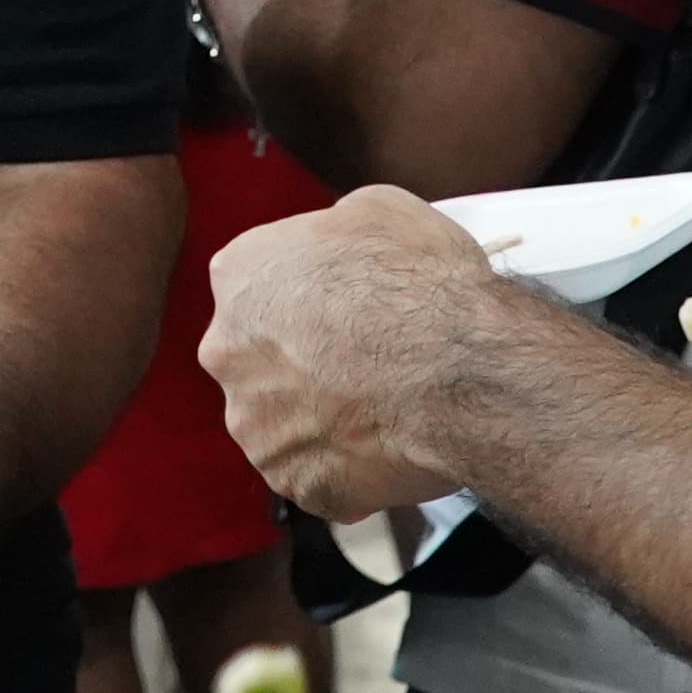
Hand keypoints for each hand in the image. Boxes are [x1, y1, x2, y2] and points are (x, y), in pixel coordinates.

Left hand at [201, 185, 500, 519]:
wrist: (461, 371)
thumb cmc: (423, 286)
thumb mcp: (377, 209)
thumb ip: (334, 230)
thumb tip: (339, 244)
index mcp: (241, 277)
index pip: (259, 283)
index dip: (307, 293)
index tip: (343, 304)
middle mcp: (229, 352)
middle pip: (262, 355)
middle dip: (304, 358)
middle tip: (364, 357)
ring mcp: (257, 426)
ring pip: (284, 420)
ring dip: (321, 415)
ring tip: (382, 402)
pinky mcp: (295, 482)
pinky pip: (317, 473)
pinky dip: (347, 464)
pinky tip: (388, 441)